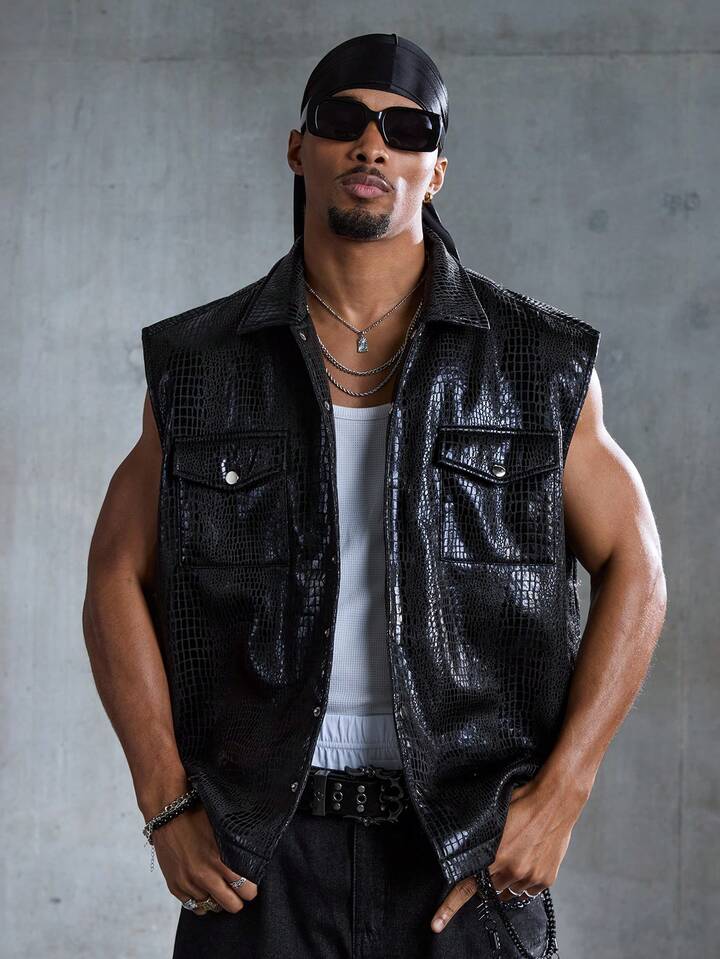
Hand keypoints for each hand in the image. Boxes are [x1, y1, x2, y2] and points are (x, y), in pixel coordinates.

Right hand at [151, 803, 257, 915]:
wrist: (168, 813)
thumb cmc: (198, 815)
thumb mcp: (224, 828)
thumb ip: (238, 847)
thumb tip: (256, 854)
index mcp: (223, 861)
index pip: (248, 891)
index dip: (251, 888)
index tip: (250, 883)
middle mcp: (206, 876)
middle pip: (233, 906)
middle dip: (238, 898)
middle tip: (237, 889)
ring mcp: (189, 884)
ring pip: (213, 907)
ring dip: (218, 899)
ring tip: (220, 887)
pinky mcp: (176, 887)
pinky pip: (194, 907)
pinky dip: (201, 901)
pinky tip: (205, 890)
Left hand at [430, 776, 584, 932]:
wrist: (555, 801)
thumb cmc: (523, 802)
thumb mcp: (494, 817)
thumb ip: (481, 840)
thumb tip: (467, 849)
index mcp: (494, 855)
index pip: (466, 887)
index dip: (449, 906)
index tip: (436, 924)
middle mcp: (511, 870)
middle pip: (487, 890)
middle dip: (485, 881)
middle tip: (492, 864)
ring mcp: (529, 877)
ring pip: (507, 892)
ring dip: (505, 882)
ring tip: (514, 858)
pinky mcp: (545, 880)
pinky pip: (527, 891)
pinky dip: (524, 882)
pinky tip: (528, 861)